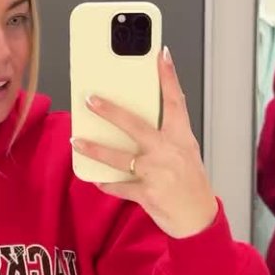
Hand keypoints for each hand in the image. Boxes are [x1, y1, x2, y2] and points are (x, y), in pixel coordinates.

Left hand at [71, 46, 217, 238]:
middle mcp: (169, 151)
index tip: (161, 55)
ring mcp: (157, 173)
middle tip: (90, 98)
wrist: (198, 219)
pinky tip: (94, 177)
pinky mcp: (147, 194)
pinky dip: (105, 182)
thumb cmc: (190, 182)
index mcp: (181, 137)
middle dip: (110, 111)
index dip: (168, 77)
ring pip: (119, 157)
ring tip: (76, 140)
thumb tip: (132, 120)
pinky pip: (118, 186)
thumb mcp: (185, 152)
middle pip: (136, 125)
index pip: (176, 101)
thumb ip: (164, 134)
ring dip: (94, 148)